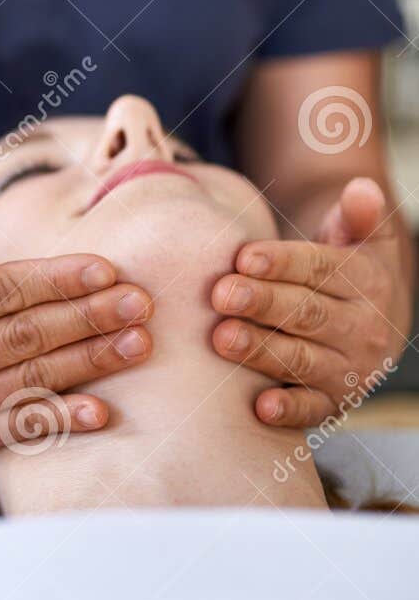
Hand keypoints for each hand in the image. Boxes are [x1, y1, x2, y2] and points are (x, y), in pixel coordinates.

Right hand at [0, 192, 152, 448]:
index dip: (55, 280)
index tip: (106, 267)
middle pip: (24, 337)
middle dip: (88, 318)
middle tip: (140, 302)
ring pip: (31, 380)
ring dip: (91, 363)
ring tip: (139, 343)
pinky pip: (20, 427)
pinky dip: (62, 420)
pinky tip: (104, 410)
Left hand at [210, 177, 407, 427]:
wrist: (379, 327)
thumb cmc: (352, 273)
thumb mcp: (365, 239)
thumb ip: (359, 215)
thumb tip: (362, 189)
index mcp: (366, 282)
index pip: (322, 269)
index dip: (282, 263)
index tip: (243, 257)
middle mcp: (362, 328)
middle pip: (308, 313)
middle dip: (263, 304)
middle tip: (220, 294)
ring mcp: (348, 369)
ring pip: (303, 359)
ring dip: (262, 351)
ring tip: (222, 338)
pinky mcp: (334, 403)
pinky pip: (312, 410)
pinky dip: (289, 411)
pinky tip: (260, 408)